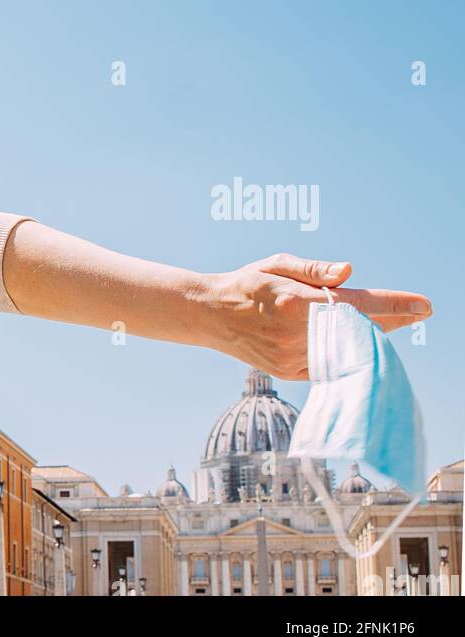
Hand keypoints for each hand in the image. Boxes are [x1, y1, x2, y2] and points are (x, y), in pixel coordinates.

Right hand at [193, 253, 432, 380]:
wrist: (211, 315)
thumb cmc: (247, 282)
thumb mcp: (277, 264)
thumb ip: (314, 270)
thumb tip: (349, 271)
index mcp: (296, 302)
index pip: (357, 304)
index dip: (394, 305)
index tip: (424, 305)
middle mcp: (298, 334)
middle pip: (359, 331)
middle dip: (393, 321)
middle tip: (417, 312)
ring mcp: (294, 358)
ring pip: (347, 351)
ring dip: (370, 337)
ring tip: (389, 322)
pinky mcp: (290, 373)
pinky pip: (329, 363)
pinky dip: (346, 351)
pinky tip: (355, 339)